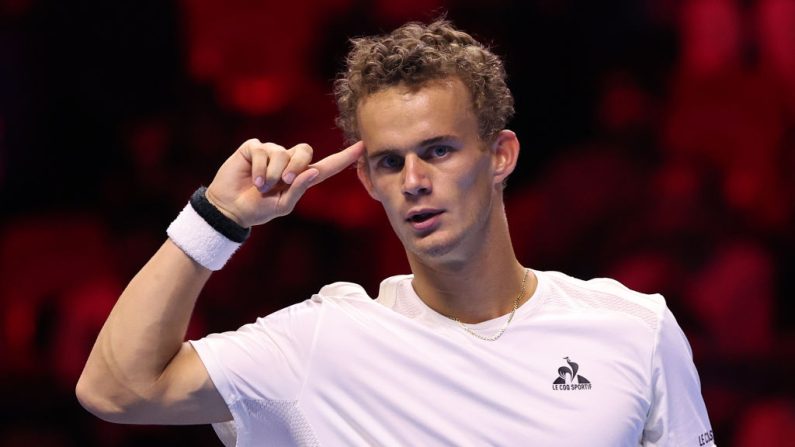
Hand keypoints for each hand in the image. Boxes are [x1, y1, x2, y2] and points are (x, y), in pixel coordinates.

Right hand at [205, 139, 364, 227]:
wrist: (231, 208)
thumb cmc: (258, 209)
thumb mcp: (283, 205)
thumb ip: (299, 189)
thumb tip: (313, 171)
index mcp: (300, 176)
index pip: (327, 166)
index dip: (344, 158)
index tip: (363, 147)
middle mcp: (288, 160)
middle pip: (305, 151)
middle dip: (295, 167)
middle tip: (282, 182)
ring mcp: (271, 151)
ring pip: (282, 153)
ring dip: (272, 174)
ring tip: (261, 185)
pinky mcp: (253, 147)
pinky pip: (262, 151)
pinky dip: (258, 168)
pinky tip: (252, 178)